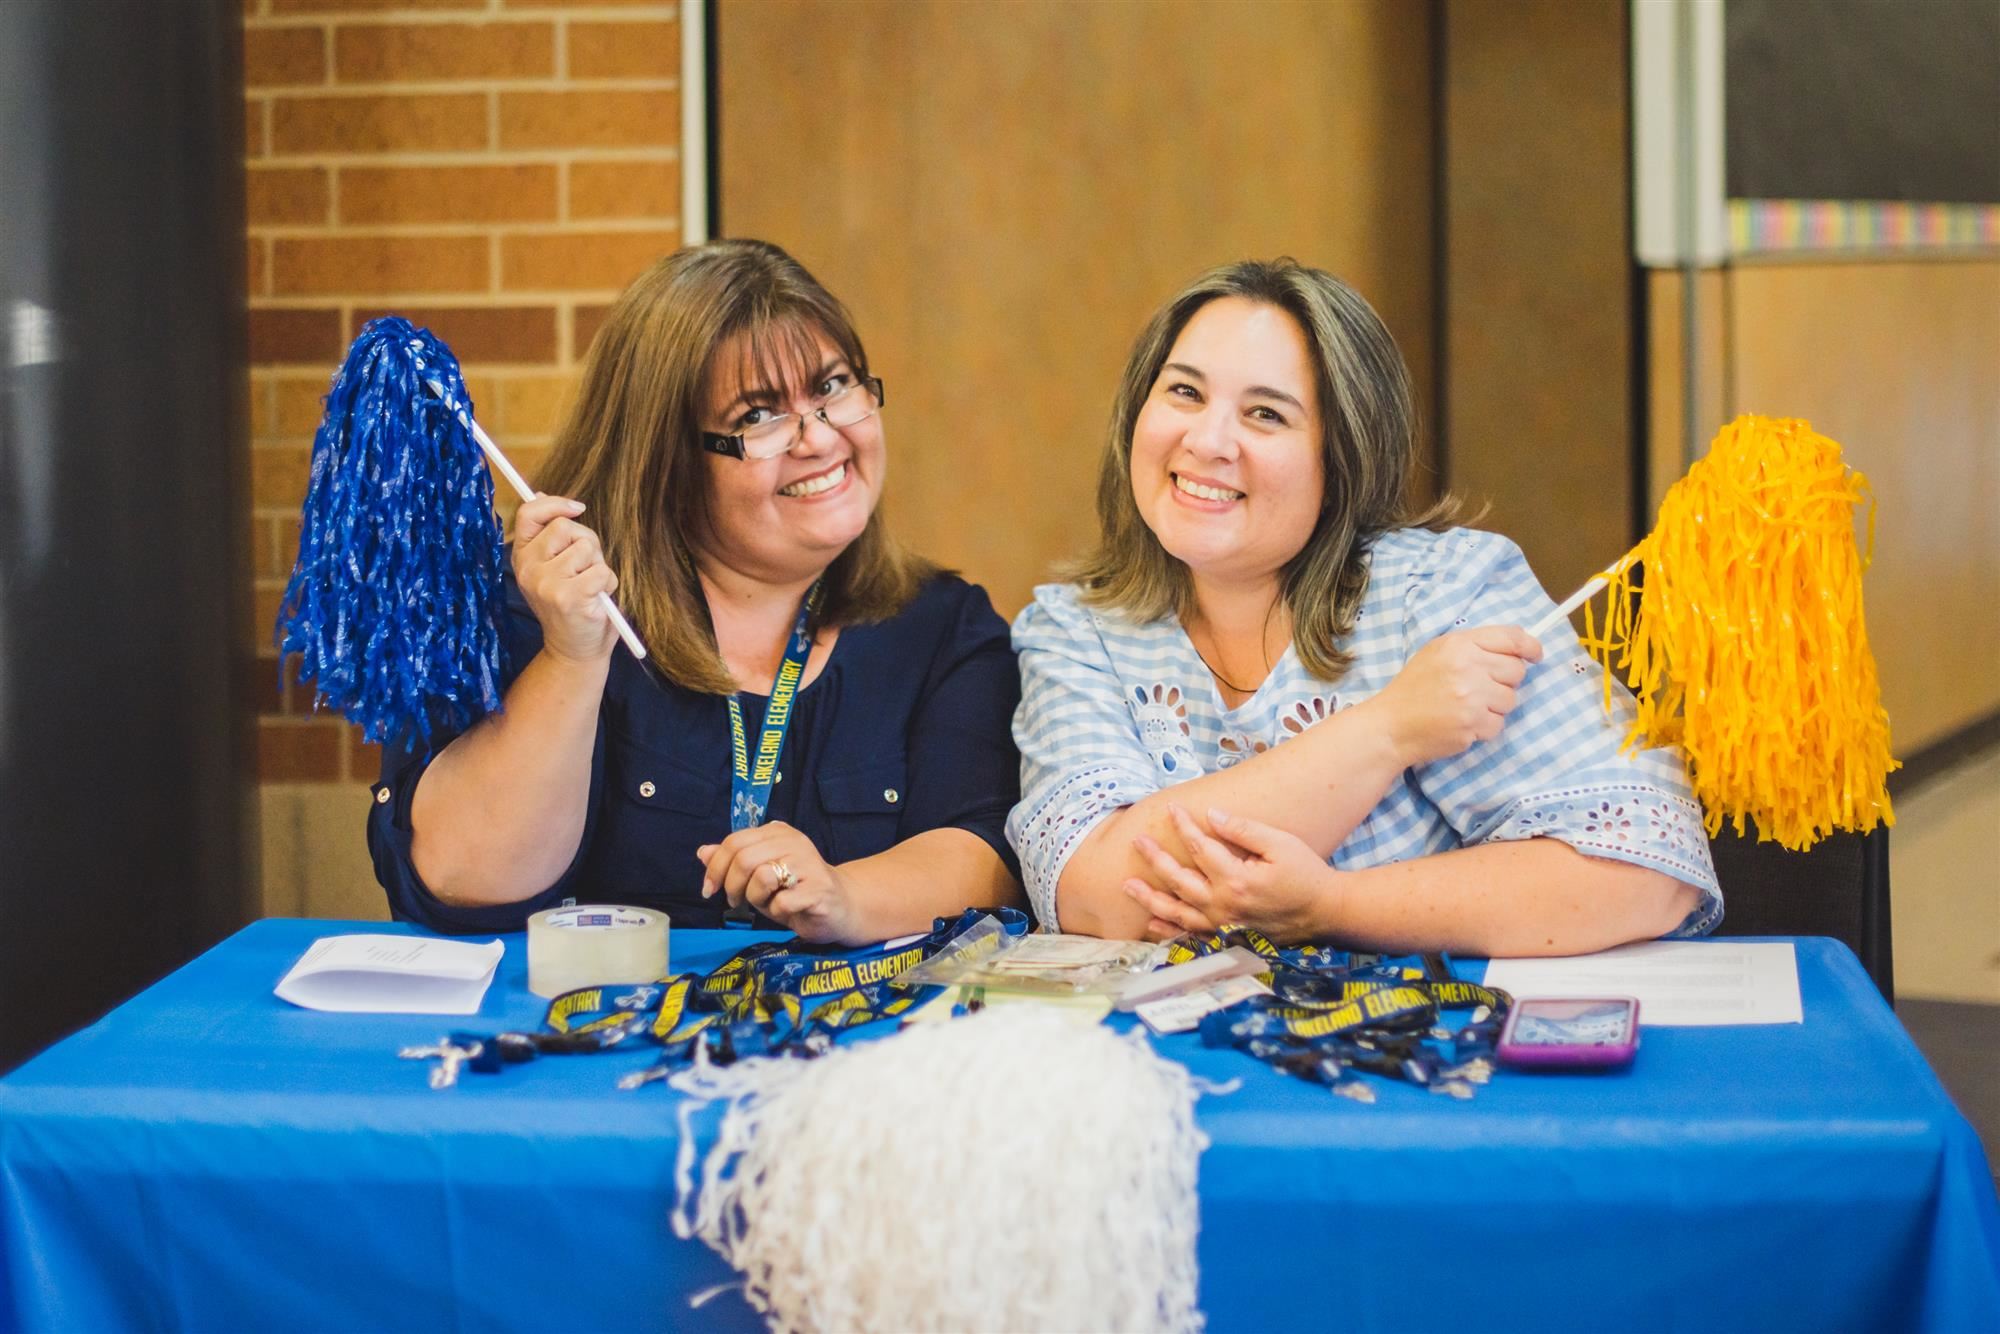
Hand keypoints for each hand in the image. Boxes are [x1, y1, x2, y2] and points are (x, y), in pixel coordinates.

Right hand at [513, 495, 618, 664]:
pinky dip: (608, 583)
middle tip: (585, 569)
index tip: (578, 508)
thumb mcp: (554, 566)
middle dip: (586, 542)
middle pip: (566, 526)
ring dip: (599, 566)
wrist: (574, 649)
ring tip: (590, 588)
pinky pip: (601, 571)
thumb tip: (541, 494)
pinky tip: (597, 599)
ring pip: (587, 547)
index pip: (529, 513)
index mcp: (522, 557)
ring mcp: (546, 582)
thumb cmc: (571, 604)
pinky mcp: (569, 596)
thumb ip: (550, 535)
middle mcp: (528, 569)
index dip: (555, 504)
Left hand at [697, 822, 858, 943]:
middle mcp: (794, 842)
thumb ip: (732, 862)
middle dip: (732, 885)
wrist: (840, 907)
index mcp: (778, 833)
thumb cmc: (795, 891)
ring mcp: (809, 864)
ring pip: (761, 877)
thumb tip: (702, 852)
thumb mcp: (758, 875)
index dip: (715, 868)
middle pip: (744, 858)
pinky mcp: (819, 889)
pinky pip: (781, 902)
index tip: (710, 889)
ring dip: (755, 898)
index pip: (734, 842)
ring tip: (767, 903)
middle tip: (736, 901)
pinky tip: (788, 910)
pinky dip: (777, 912)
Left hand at [1123, 804, 1338, 943]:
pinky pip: (1191, 934)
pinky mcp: (1228, 935)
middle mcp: (1224, 905)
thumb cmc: (1305, 874)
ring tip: (1128, 885)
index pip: (1200, 847)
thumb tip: (1210, 815)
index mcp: (1237, 879)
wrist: (1325, 912)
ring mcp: (1223, 924)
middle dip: (1156, 858)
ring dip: (1150, 898)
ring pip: (1178, 911)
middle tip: (1137, 841)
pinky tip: (1151, 922)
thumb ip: (1243, 830)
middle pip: (1180, 879)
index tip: (1170, 809)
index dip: (1183, 826)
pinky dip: (1169, 929)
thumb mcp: (1279, 844)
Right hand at [1365, 625, 1541, 765]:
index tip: (1535, 655)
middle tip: (1481, 689)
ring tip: (1468, 708)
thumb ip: (1474, 647)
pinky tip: (1463, 723)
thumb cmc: (1415, 688)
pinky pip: (1499, 724)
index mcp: (1459, 644)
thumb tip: (1519, 650)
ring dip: (1495, 707)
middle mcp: (1468, 666)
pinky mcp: (1473, 723)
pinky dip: (1485, 727)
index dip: (1530, 647)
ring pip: (1511, 700)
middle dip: (1504, 681)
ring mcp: (1472, 696)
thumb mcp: (1438, 653)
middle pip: (1516, 671)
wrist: (1391, 725)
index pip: (1511, 638)